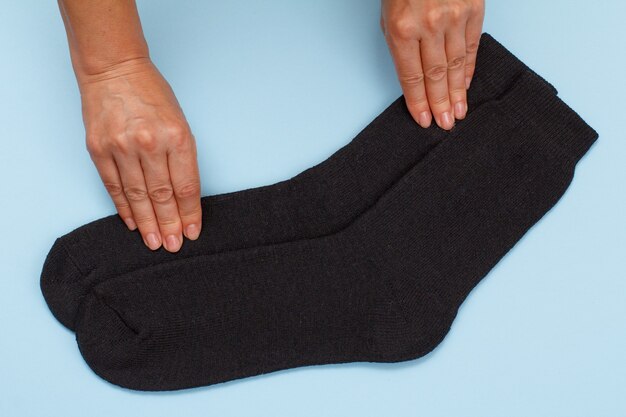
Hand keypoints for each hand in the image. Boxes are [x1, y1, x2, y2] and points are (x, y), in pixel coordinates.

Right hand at [80, 58, 201, 251]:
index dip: (189, 213)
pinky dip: (124, 207)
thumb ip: (182, 158)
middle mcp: (149, 144)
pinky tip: (133, 222)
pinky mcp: (98, 149)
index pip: (186, 186)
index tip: (192, 231)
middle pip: (162, 195)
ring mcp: (120, 147)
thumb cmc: (152, 95)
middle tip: (173, 246)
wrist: (114, 70)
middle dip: (170, 224)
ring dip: (147, 223)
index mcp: (176, 136)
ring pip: (137, 196)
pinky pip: (114, 186)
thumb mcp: (180, 122)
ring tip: (155, 242)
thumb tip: (183, 196)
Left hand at [381, 0, 484, 129]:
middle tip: (445, 124)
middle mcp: (428, 26)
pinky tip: (467, 84)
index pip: (411, 76)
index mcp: (402, 29)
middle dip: (440, 103)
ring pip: (456, 64)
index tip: (423, 119)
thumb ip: (401, 46)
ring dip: (457, 92)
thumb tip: (415, 77)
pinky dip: (469, 68)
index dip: (418, 101)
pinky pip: (471, 46)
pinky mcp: (473, 9)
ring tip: (458, 112)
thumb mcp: (388, 15)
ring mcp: (454, 17)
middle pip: (435, 75)